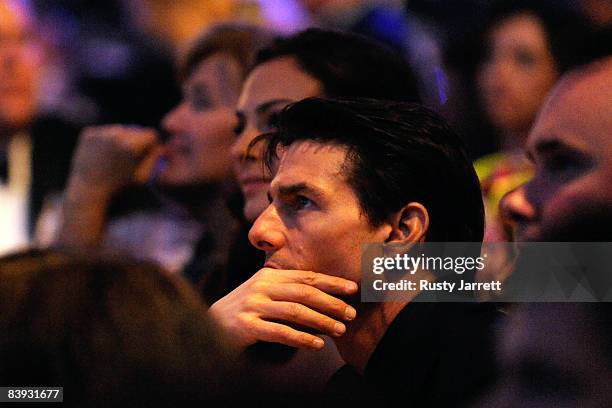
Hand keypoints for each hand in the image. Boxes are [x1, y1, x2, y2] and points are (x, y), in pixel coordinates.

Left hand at [70, 125, 162, 192]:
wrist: (88, 189)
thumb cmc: (120, 186)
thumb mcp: (144, 176)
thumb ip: (155, 160)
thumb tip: (162, 147)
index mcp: (132, 145)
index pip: (151, 134)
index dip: (150, 145)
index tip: (145, 154)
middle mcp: (116, 134)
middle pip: (135, 130)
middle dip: (135, 141)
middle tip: (127, 158)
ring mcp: (101, 132)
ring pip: (119, 130)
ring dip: (120, 140)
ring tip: (114, 158)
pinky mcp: (88, 133)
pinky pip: (103, 132)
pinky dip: (104, 141)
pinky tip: (101, 155)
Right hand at [209, 268, 357, 350]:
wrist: (210, 324)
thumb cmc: (245, 309)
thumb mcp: (265, 292)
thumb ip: (288, 289)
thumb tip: (324, 296)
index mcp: (269, 275)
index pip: (306, 277)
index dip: (331, 282)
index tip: (353, 289)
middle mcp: (261, 286)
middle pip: (304, 292)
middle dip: (331, 302)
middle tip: (351, 313)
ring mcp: (253, 305)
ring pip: (295, 312)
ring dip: (321, 321)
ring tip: (339, 330)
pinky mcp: (246, 326)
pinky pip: (280, 332)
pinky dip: (301, 338)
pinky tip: (317, 345)